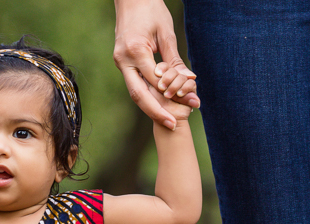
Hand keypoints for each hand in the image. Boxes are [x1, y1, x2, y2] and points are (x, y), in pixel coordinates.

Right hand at [113, 0, 199, 128]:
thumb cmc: (150, 9)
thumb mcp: (166, 32)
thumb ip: (174, 59)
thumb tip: (188, 79)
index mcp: (135, 50)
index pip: (155, 80)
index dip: (172, 94)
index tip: (188, 104)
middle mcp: (123, 60)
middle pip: (139, 95)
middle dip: (156, 112)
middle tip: (173, 125)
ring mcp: (120, 62)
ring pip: (135, 92)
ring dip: (151, 107)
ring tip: (168, 119)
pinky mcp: (122, 62)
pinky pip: (135, 83)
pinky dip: (148, 95)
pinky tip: (160, 105)